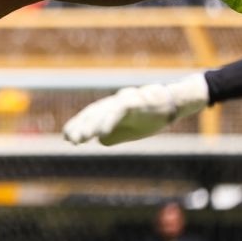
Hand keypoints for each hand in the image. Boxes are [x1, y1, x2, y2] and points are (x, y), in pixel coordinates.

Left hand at [62, 74, 208, 144]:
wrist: (175, 102)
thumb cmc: (152, 116)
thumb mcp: (131, 130)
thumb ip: (115, 133)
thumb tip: (100, 140)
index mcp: (112, 109)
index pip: (91, 116)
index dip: (78, 125)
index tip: (67, 137)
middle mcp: (115, 102)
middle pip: (94, 113)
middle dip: (80, 126)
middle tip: (69, 139)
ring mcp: (126, 100)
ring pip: (104, 111)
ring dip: (91, 126)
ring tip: (81, 138)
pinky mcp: (137, 101)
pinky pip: (120, 111)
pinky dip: (110, 121)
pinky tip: (101, 133)